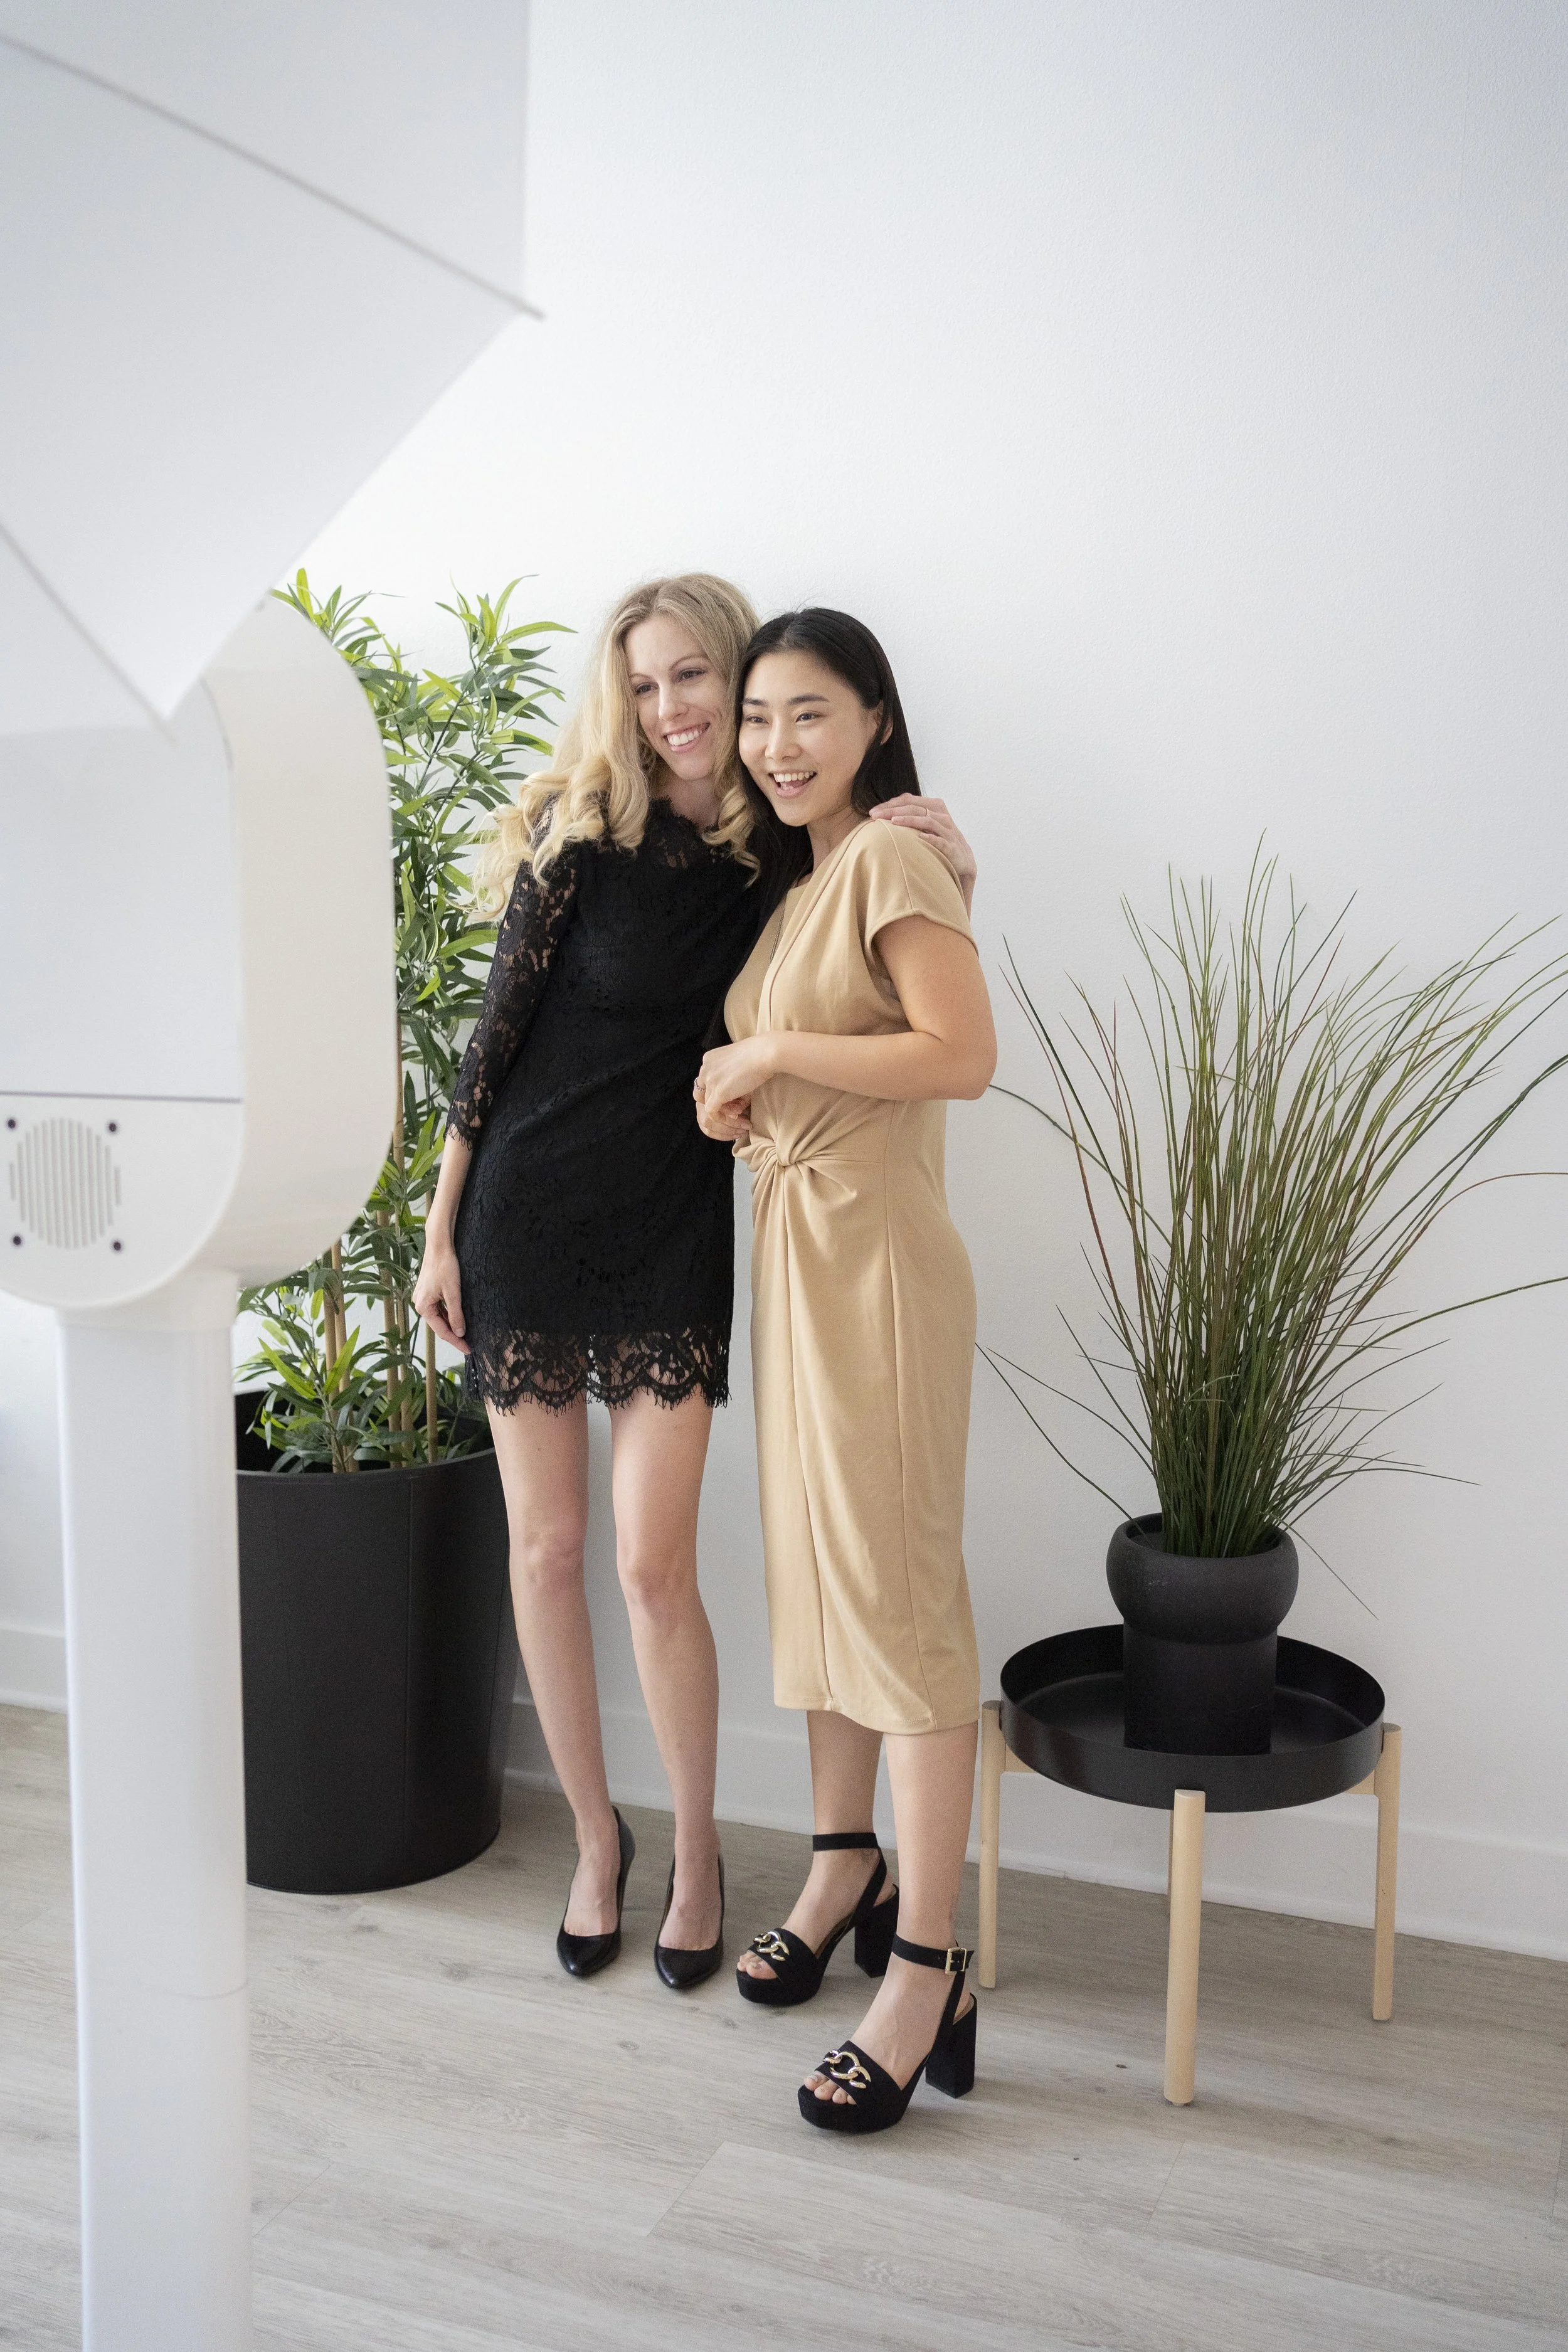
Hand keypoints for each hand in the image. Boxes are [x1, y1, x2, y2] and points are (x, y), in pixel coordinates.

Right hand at [413, 1232, 469, 1354]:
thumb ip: (456, 1315)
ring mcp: (422, 1297)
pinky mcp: (427, 1291)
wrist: (439, 1246)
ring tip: (465, 1334)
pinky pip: (438, 1308)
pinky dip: (447, 1315)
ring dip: (450, 1325)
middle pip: (438, 1325)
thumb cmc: (445, 1267)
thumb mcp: (453, 1293)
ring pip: (438, 1317)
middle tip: (468, 1344)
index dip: (456, 1341)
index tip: (468, 1349)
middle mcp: (420, 1303)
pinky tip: (457, 1318)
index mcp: (423, 1306)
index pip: (441, 1331)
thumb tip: (460, 1333)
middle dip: (453, 1335)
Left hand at [694, 1034, 779, 1142]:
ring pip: (708, 1104)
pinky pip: (712, 1112)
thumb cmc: (759, 1055)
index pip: (705, 1081)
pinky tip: (738, 1114)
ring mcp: (710, 1080)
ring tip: (741, 1109)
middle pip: (702, 1093)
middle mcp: (705, 1068)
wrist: (765, 1054)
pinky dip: (723, 1117)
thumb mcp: (737, 1062)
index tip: (736, 1095)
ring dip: (724, 1109)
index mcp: (709, 1059)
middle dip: (716, 1101)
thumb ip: (729, 1076)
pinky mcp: (718, 1092)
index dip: (718, 1091)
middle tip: (735, 1105)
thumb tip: (731, 1096)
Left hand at [870, 794, 976, 907]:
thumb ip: (910, 816)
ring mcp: (948, 831)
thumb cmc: (939, 840)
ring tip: (893, 822)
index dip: (890, 804)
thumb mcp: (925, 825)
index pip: (909, 800)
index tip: (873, 812)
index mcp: (934, 807)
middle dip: (893, 810)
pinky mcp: (953, 847)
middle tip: (875, 816)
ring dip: (910, 820)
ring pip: (928, 821)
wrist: (963, 860)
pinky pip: (941, 841)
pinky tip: (919, 838)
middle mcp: (942, 816)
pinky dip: (931, 838)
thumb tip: (882, 813)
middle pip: (915, 808)